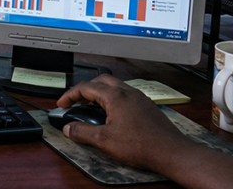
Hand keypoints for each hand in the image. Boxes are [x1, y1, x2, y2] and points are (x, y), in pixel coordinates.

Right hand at [57, 74, 187, 170]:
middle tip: (75, 101)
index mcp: (116, 96)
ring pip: (114, 86)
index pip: (86, 87)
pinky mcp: (146, 106)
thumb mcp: (104, 140)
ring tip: (91, 108)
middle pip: (100, 80)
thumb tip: (69, 128)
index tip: (62, 104)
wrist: (171, 152)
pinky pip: (125, 94)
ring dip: (99, 93)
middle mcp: (128, 92)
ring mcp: (139, 98)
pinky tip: (111, 114)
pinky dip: (112, 99)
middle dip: (84, 89)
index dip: (70, 95)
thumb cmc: (143, 145)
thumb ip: (83, 132)